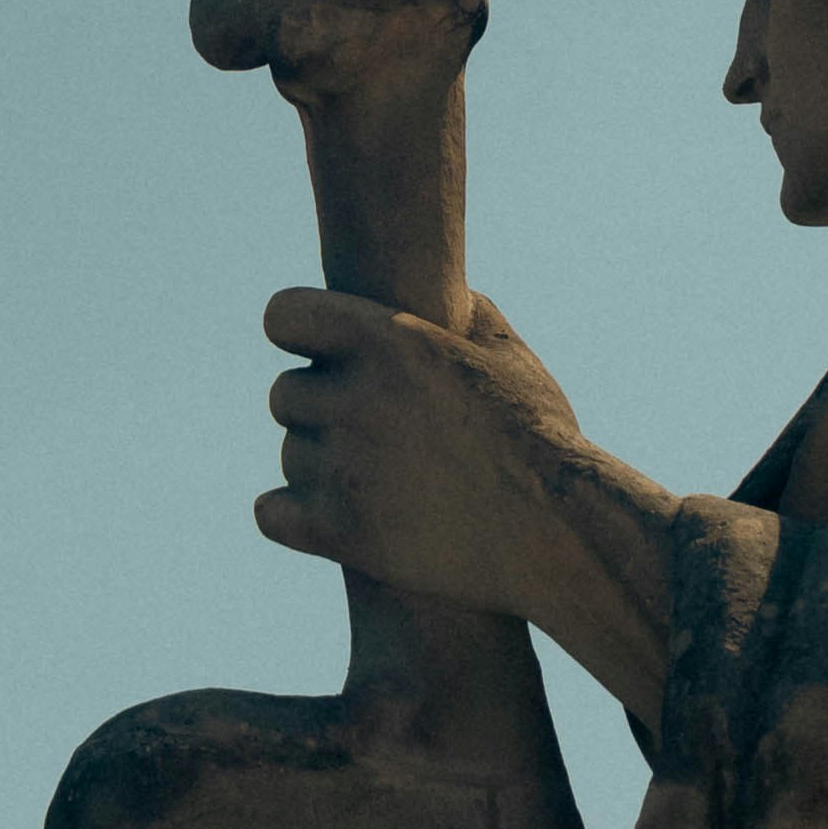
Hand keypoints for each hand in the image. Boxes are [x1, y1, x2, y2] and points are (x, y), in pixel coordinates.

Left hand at [257, 292, 670, 708]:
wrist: (557, 533)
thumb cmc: (540, 440)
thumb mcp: (510, 357)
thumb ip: (464, 314)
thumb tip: (445, 295)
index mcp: (390, 340)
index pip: (284, 316)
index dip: (300, 335)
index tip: (319, 354)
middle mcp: (357, 397)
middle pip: (285, 394)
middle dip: (320, 410)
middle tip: (368, 432)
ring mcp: (343, 467)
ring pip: (289, 455)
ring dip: (319, 466)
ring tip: (377, 480)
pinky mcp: (339, 532)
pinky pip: (270, 512)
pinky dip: (293, 515)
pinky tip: (328, 515)